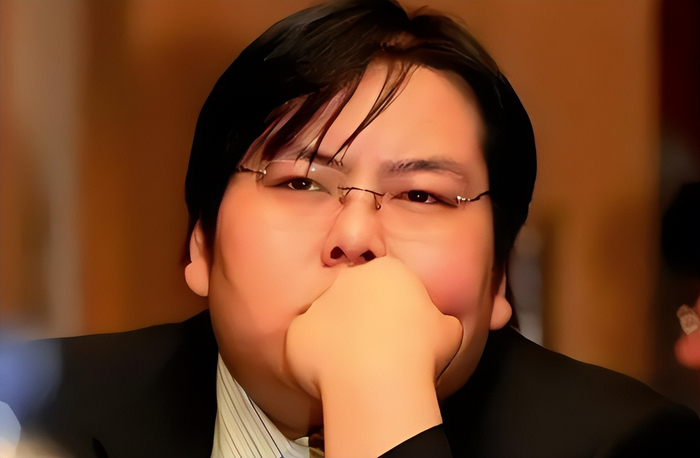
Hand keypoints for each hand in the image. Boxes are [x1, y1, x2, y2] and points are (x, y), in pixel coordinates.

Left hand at [285, 257, 461, 455]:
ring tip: (354, 367)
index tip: (398, 328)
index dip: (392, 306)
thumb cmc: (419, 353)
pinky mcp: (298, 330)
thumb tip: (439, 328)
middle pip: (353, 295)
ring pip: (327, 319)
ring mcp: (319, 303)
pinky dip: (315, 359)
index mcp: (387, 271)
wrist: (378, 378)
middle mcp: (348, 279)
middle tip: (375, 347)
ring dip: (337, 338)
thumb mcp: (449, 331)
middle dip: (361, 317)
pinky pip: (305, 344)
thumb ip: (439, 321)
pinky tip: (333, 376)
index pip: (386, 281)